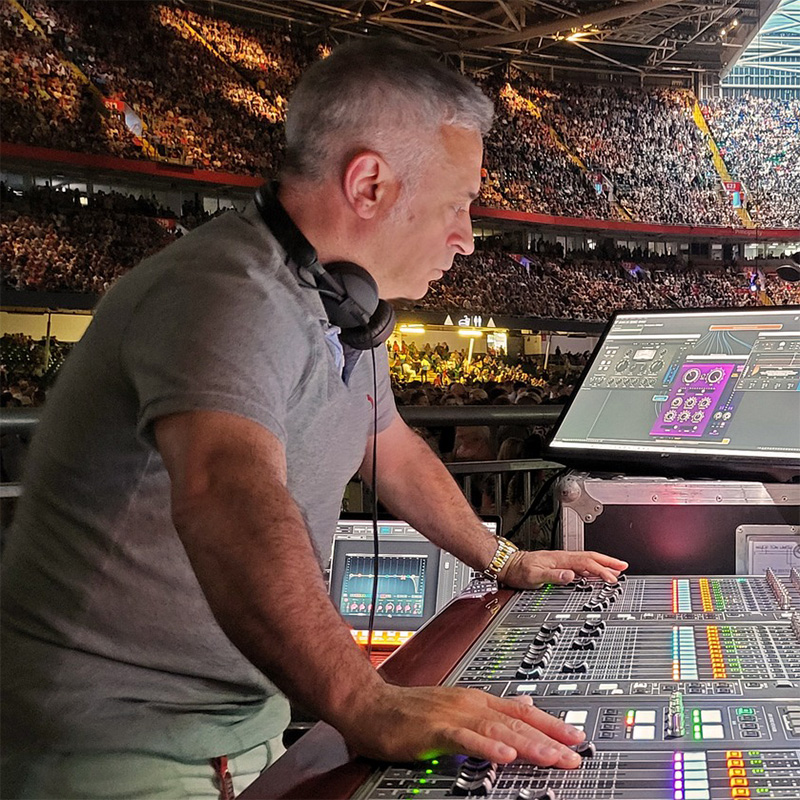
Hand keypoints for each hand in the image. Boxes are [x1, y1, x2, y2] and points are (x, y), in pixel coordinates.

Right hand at [339, 685, 584, 766]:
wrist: (371, 704)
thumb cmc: (409, 709)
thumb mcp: (457, 703)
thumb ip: (492, 708)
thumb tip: (523, 703)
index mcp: (477, 700)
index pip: (522, 713)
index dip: (551, 724)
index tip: (577, 736)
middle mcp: (469, 704)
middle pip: (516, 723)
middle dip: (548, 739)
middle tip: (575, 754)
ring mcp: (453, 715)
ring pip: (497, 730)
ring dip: (526, 744)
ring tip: (551, 757)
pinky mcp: (434, 729)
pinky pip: (465, 739)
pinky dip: (486, 746)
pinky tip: (504, 756)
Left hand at [500, 549, 626, 587]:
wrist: (508, 565)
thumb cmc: (518, 570)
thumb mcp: (534, 575)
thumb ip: (553, 575)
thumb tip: (570, 576)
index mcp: (560, 559)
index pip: (586, 563)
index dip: (601, 569)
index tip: (612, 577)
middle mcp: (563, 558)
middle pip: (590, 558)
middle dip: (608, 562)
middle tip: (623, 566)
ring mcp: (561, 561)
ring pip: (587, 561)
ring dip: (602, 564)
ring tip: (615, 569)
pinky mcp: (559, 566)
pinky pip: (580, 566)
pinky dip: (592, 569)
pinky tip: (595, 573)